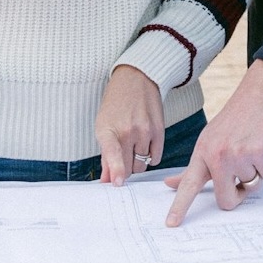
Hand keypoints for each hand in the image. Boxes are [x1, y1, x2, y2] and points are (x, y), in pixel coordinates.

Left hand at [96, 64, 165, 183]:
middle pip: (128, 167)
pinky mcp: (159, 131)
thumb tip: (107, 179)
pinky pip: (155, 158)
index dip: (115, 171)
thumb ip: (106, 155)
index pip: (113, 154)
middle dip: (123, 169)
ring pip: (142, 165)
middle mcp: (128, 131)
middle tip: (120, 159)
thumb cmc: (116, 104)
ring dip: (136, 162)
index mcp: (109, 130)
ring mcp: (146, 131)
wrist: (135, 80)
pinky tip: (144, 146)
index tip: (117, 183)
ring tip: (132, 147)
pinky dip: (149, 157)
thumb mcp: (103, 126)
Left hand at [165, 60, 262, 225]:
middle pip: (226, 200)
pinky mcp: (259, 152)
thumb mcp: (209, 138)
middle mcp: (217, 154)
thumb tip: (170, 184)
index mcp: (202, 152)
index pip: (188, 184)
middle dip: (238, 195)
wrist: (261, 93)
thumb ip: (194, 165)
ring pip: (251, 185)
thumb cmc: (237, 117)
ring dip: (256, 172)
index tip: (171, 224)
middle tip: (243, 178)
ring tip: (254, 148)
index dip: (179, 207)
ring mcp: (237, 154)